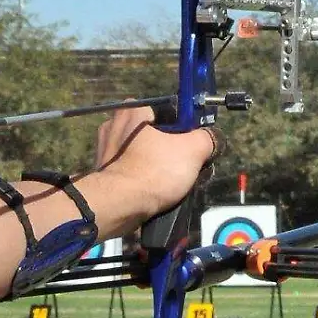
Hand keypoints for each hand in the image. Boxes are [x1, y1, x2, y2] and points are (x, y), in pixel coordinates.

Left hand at [94, 103, 217, 216]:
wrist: (118, 206)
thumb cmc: (154, 171)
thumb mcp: (193, 149)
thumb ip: (208, 138)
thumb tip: (214, 139)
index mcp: (132, 111)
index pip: (168, 112)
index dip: (185, 128)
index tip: (193, 145)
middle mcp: (114, 125)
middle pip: (157, 136)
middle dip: (174, 152)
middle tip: (187, 168)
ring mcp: (106, 151)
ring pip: (145, 156)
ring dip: (161, 168)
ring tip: (175, 184)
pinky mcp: (104, 174)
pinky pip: (133, 172)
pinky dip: (146, 181)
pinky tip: (157, 192)